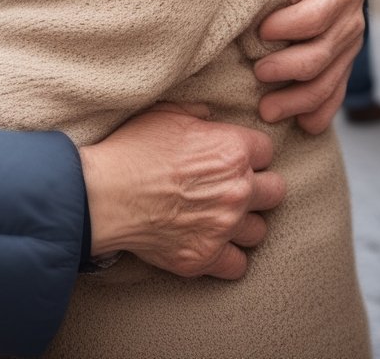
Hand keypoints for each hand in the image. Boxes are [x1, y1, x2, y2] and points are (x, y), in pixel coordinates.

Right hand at [79, 103, 283, 278]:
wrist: (104, 193)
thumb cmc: (132, 148)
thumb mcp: (165, 114)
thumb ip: (198, 114)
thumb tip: (212, 118)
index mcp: (231, 150)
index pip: (266, 151)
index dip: (248, 152)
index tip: (231, 157)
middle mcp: (237, 190)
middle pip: (275, 191)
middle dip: (257, 187)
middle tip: (231, 186)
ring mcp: (224, 227)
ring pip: (260, 231)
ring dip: (243, 223)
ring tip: (220, 216)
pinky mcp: (207, 257)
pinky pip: (239, 265)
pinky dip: (227, 256)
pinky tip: (211, 241)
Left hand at [254, 0, 364, 132]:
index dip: (288, 12)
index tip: (259, 27)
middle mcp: (347, 0)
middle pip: (322, 36)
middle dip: (289, 55)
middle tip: (256, 66)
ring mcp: (350, 33)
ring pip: (328, 68)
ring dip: (298, 91)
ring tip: (265, 102)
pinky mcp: (348, 58)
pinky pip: (337, 89)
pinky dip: (319, 109)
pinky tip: (300, 123)